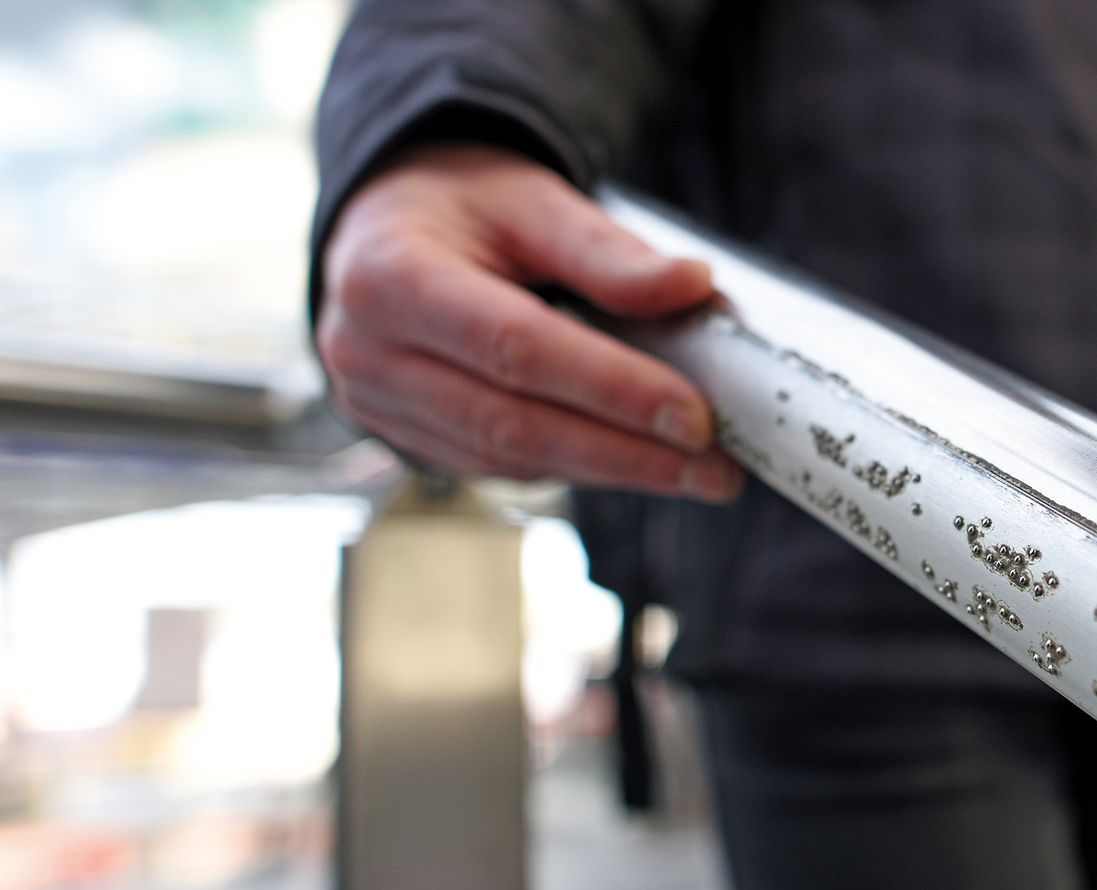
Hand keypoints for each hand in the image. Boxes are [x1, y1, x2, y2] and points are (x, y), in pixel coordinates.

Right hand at [317, 143, 743, 499]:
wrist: (387, 220)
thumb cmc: (462, 203)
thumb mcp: (533, 200)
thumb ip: (608, 251)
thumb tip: (693, 287)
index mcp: (393, 276)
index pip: (518, 347)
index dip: (612, 388)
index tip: (695, 417)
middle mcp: (369, 352)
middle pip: (514, 424)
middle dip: (627, 453)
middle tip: (715, 469)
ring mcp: (378, 403)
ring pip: (510, 459)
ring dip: (611, 470)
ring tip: (696, 471)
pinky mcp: (404, 435)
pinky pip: (499, 466)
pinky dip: (577, 465)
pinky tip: (636, 461)